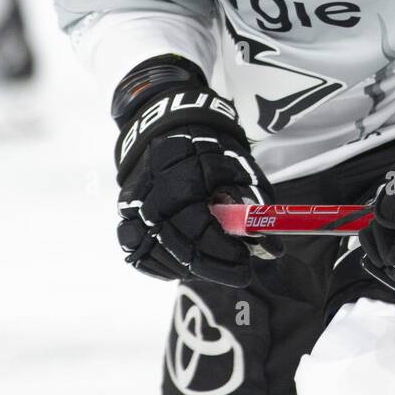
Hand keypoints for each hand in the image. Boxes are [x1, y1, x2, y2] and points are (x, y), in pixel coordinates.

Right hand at [113, 55, 273, 284]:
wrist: (167, 120)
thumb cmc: (210, 144)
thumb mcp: (240, 165)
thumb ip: (253, 205)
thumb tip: (271, 248)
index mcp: (184, 173)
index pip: (200, 227)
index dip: (224, 252)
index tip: (247, 266)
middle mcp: (152, 190)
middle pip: (178, 244)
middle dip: (212, 267)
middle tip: (239, 274)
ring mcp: (133, 203)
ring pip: (154, 252)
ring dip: (187, 268)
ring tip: (216, 269)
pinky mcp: (124, 212)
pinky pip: (136, 250)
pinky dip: (161, 264)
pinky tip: (185, 266)